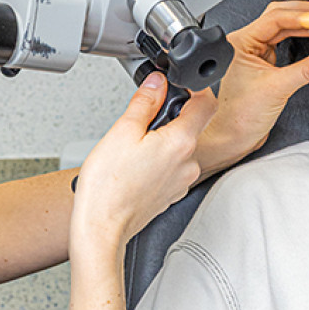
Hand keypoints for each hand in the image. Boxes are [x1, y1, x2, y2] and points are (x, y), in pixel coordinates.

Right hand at [70, 73, 216, 256]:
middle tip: (141, 122)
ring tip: (133, 149)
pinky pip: (172, 167)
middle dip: (169, 118)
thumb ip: (145, 102)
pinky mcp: (172, 193)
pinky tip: (135, 166)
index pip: (207, 103)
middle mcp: (189, 162)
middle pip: (191, 126)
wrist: (101, 226)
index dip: (195, 88)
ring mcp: (182, 180)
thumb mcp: (122, 131)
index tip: (180, 84)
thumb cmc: (108, 186)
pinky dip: (158, 161)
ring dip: (162, 141)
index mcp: (181, 143)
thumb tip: (157, 83)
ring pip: (180, 147)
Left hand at [193, 0, 308, 178]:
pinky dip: (304, 38)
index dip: (304, 17)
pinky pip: (286, 41)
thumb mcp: (278, 89)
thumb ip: (307, 70)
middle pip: (281, 16)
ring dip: (308, 26)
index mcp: (240, 42)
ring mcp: (256, 51)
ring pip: (285, 27)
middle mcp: (246, 43)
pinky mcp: (265, 62)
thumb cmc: (239, 116)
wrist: (233, 136)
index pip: (276, 18)